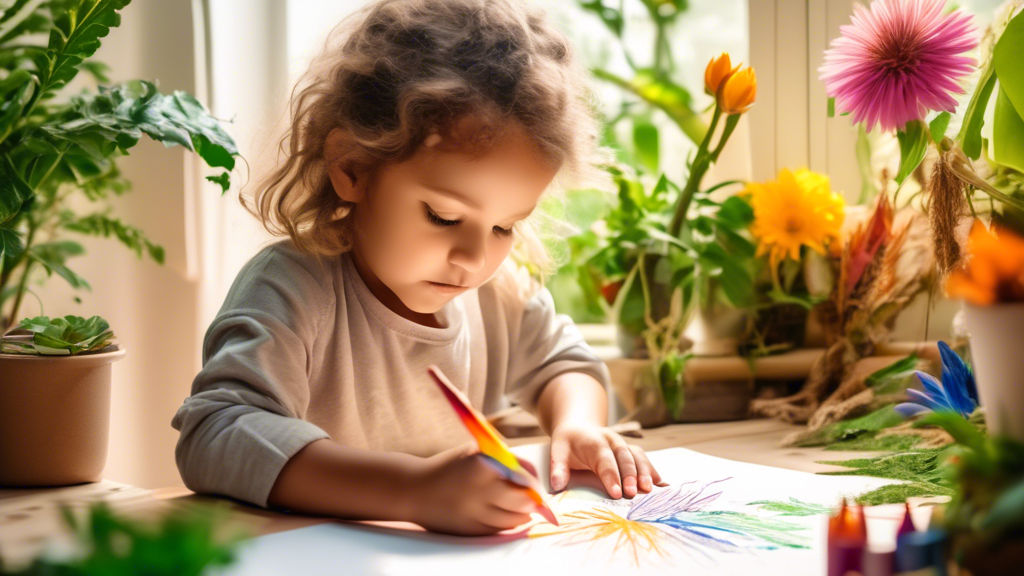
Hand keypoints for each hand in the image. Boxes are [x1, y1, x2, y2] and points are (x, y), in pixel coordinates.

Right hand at [409, 443, 537, 535]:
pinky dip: (506, 523)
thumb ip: (504, 460)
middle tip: (532, 498)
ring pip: (515, 519)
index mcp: (484, 465)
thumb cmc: (449, 467)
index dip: (534, 482)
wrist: (413, 489)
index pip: (524, 477)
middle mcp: (481, 490)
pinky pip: (499, 529)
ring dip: (522, 514)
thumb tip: (531, 476)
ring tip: (519, 507)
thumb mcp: (475, 453)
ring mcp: (475, 512)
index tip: (534, 484)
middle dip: (532, 500)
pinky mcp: (470, 529)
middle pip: (524, 501)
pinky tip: (502, 514)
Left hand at [549, 422, 665, 498]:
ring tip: (649, 490)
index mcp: (593, 441)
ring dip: (644, 472)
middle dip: (630, 475)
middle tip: (633, 493)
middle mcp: (611, 440)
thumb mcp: (557, 451)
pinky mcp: (630, 449)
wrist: (579, 427)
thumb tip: (557, 486)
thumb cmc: (568, 443)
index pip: (604, 459)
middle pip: (624, 456)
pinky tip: (660, 485)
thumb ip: (557, 468)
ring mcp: (623, 444)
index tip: (616, 493)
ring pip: (637, 455)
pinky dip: (652, 470)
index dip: (611, 476)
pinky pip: (643, 458)